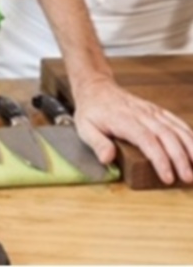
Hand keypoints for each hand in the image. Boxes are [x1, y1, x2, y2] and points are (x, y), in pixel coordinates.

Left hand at [72, 75, 192, 184]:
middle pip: (166, 135)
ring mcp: (151, 111)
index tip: (168, 177)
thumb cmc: (91, 111)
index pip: (146, 139)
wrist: (96, 88)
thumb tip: (107, 159)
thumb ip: (97, 143)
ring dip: (190, 146)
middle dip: (180, 157)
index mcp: (123, 119)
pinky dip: (190, 134)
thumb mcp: (84, 127)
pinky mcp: (157, 111)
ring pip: (175, 127)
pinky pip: (176, 121)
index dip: (159, 158)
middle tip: (188, 178)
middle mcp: (141, 114)